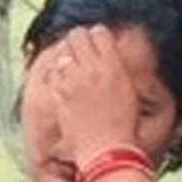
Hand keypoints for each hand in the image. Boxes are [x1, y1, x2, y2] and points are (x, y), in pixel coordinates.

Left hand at [30, 24, 153, 168]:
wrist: (106, 150)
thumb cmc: (122, 126)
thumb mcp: (129, 90)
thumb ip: (117, 68)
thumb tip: (109, 56)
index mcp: (114, 65)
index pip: (100, 32)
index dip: (96, 35)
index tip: (95, 43)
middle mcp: (92, 68)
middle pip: (78, 35)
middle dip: (78, 40)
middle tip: (79, 49)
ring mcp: (73, 80)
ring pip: (63, 50)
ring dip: (66, 53)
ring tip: (70, 63)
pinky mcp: (59, 93)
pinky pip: (52, 70)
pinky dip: (56, 71)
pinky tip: (61, 79)